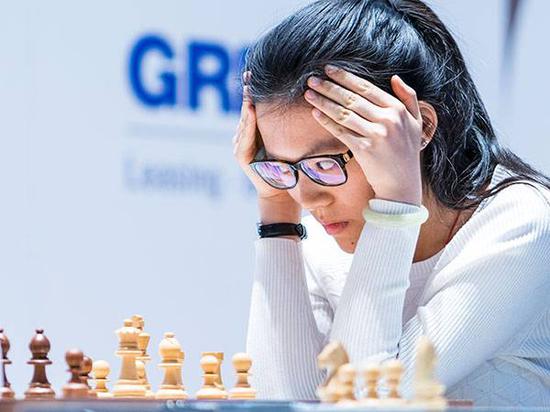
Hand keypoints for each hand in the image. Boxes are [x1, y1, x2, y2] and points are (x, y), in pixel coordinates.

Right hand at [233, 72, 301, 223]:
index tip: (256, 72)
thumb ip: (285, 129)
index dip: (254, 90)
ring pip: (245, 120)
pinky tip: (251, 109)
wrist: (279, 192)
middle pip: (246, 109)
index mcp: (255, 132)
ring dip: (247, 103)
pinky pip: (246, 135)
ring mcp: (240, 145)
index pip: (254, 107)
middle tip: (250, 73)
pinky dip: (249, 122)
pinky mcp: (241, 155)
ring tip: (250, 87)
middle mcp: (244, 136)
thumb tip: (304, 103)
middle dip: (248, 91)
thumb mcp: (286, 143)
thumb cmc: (287, 169)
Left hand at [303, 66, 423, 205]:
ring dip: (323, 101)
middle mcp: (387, 120)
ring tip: (309, 93)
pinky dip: (327, 121)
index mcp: (397, 110)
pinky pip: (341, 131)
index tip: (329, 69)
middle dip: (329, 87)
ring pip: (344, 113)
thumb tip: (395, 78)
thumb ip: (408, 98)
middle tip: (312, 78)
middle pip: (352, 98)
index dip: (346, 77)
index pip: (366, 88)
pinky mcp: (364, 150)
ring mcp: (375, 135)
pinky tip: (315, 113)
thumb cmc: (406, 153)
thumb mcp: (416, 122)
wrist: (402, 185)